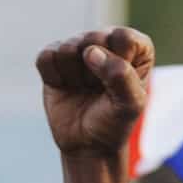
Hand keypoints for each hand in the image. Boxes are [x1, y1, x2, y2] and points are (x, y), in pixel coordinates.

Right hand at [36, 26, 152, 160]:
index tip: (117, 84)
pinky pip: (46, 57)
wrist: (87, 145)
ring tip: (82, 88)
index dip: (117, 63)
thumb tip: (91, 52)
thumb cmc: (114, 122)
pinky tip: (64, 86)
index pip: (123, 38)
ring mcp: (79, 48)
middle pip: (93, 38)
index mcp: (135, 49)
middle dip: (93, 70)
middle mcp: (106, 42)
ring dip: (74, 75)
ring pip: (68, 47)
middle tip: (98, 89)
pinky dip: (54, 76)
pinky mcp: (54, 58)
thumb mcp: (130, 105)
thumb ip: (121, 75)